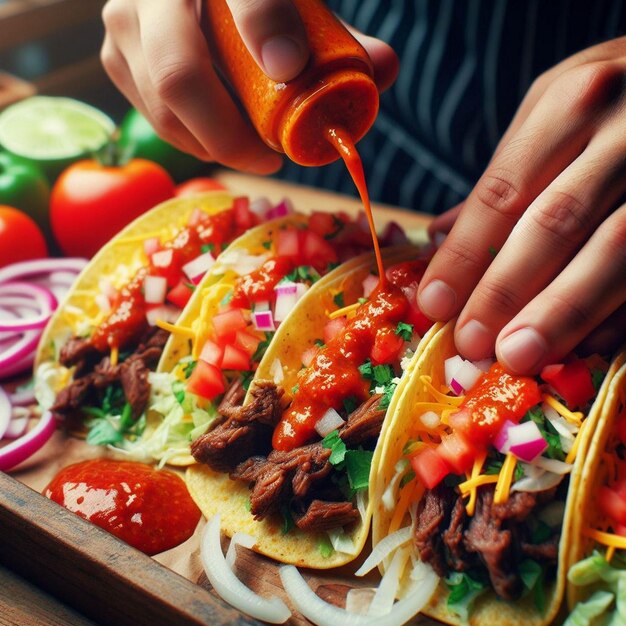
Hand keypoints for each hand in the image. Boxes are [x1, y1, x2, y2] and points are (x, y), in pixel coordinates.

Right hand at [101, 0, 397, 172]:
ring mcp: (125, 22)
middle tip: (270, 157)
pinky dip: (194, 139)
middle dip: (232, 135)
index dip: (265, 25)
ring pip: (165, 107)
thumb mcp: (298, 9)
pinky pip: (154, 117)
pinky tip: (223, 138)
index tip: (291, 69)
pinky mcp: (116, 57)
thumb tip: (384, 70)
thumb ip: (339, 38)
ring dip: (214, 144)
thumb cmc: (258, 10)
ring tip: (254, 151)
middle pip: (181, 74)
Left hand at [419, 37, 625, 372]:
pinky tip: (589, 344)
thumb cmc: (617, 102)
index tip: (434, 303)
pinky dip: (620, 312)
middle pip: (553, 223)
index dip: (465, 254)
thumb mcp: (558, 114)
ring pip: (614, 248)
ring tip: (519, 356)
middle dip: (506, 290)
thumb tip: (438, 235)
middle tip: (471, 343)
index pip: (502, 192)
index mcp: (572, 103)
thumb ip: (505, 177)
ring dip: (562, 311)